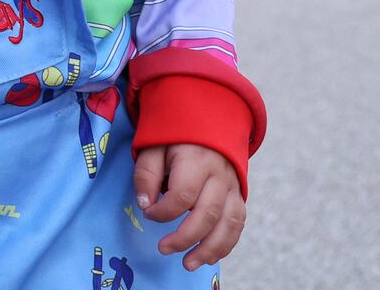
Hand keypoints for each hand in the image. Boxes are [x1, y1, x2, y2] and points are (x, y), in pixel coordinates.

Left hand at [133, 143, 245, 270]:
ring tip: (188, 264)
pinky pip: (238, 224)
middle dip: (185, 237)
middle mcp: (220, 175)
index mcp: (196, 159)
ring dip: (209, 249)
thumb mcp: (152, 146)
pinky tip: (207, 257)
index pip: (183, 194)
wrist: (205, 121)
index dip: (163, 211)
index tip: (148, 213)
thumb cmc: (174, 137)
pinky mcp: (239, 196)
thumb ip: (146, 174)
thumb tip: (146, 205)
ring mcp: (233, 186)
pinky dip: (225, 244)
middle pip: (208, 214)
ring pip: (228, 224)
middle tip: (163, 249)